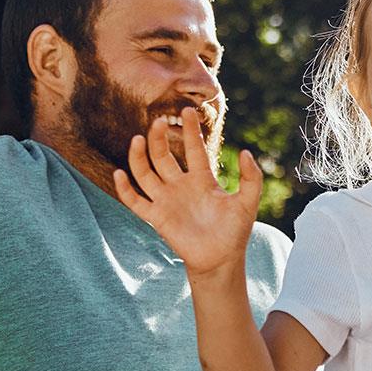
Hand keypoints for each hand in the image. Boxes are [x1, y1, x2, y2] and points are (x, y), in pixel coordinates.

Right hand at [112, 107, 262, 276]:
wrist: (221, 259)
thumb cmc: (235, 231)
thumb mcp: (248, 202)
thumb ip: (251, 178)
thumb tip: (247, 152)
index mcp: (202, 179)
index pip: (193, 148)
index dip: (190, 130)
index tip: (188, 110)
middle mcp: (180, 185)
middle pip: (163, 155)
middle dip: (159, 138)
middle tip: (159, 121)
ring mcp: (166, 200)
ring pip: (145, 173)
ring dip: (139, 156)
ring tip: (137, 138)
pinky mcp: (156, 217)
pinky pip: (135, 200)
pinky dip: (124, 188)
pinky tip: (120, 173)